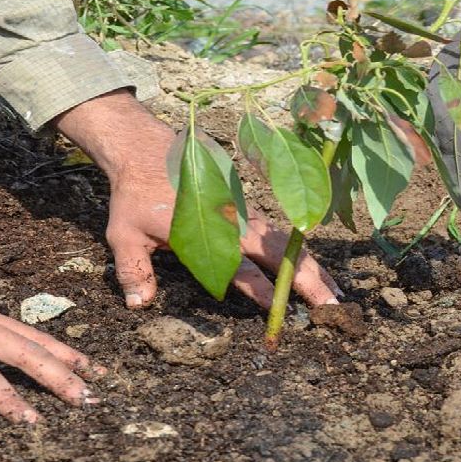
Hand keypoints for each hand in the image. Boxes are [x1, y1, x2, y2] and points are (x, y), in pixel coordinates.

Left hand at [54, 90, 342, 308]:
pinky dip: (303, 254)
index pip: (240, 267)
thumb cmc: (136, 194)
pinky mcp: (248, 210)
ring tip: (336, 295)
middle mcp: (234, 223)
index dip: (260, 289)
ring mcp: (245, 215)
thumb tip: (139, 305)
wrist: (146, 150)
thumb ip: (134, 270)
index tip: (279, 312)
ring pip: (288, 245)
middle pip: (280, 255)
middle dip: (307, 282)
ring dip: (313, 269)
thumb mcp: (124, 234)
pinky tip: (317, 270)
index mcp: (208, 232)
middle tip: (331, 310)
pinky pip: (282, 235)